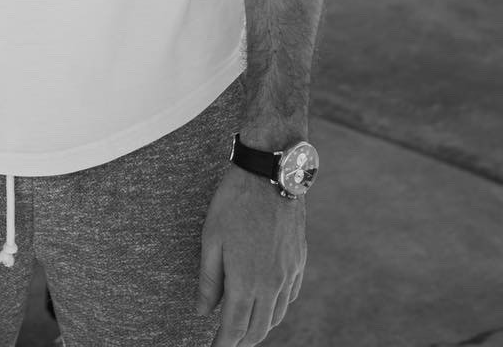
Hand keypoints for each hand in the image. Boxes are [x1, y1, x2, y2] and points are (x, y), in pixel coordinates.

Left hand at [196, 168, 306, 343]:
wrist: (270, 173)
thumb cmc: (234, 203)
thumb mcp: (211, 239)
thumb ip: (209, 280)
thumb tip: (203, 311)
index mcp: (246, 282)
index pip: (235, 328)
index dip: (224, 345)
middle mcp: (272, 284)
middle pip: (259, 328)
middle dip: (243, 341)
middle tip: (228, 342)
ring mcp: (289, 272)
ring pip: (278, 314)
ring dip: (261, 327)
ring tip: (246, 327)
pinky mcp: (299, 258)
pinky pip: (292, 295)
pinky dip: (280, 307)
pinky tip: (270, 302)